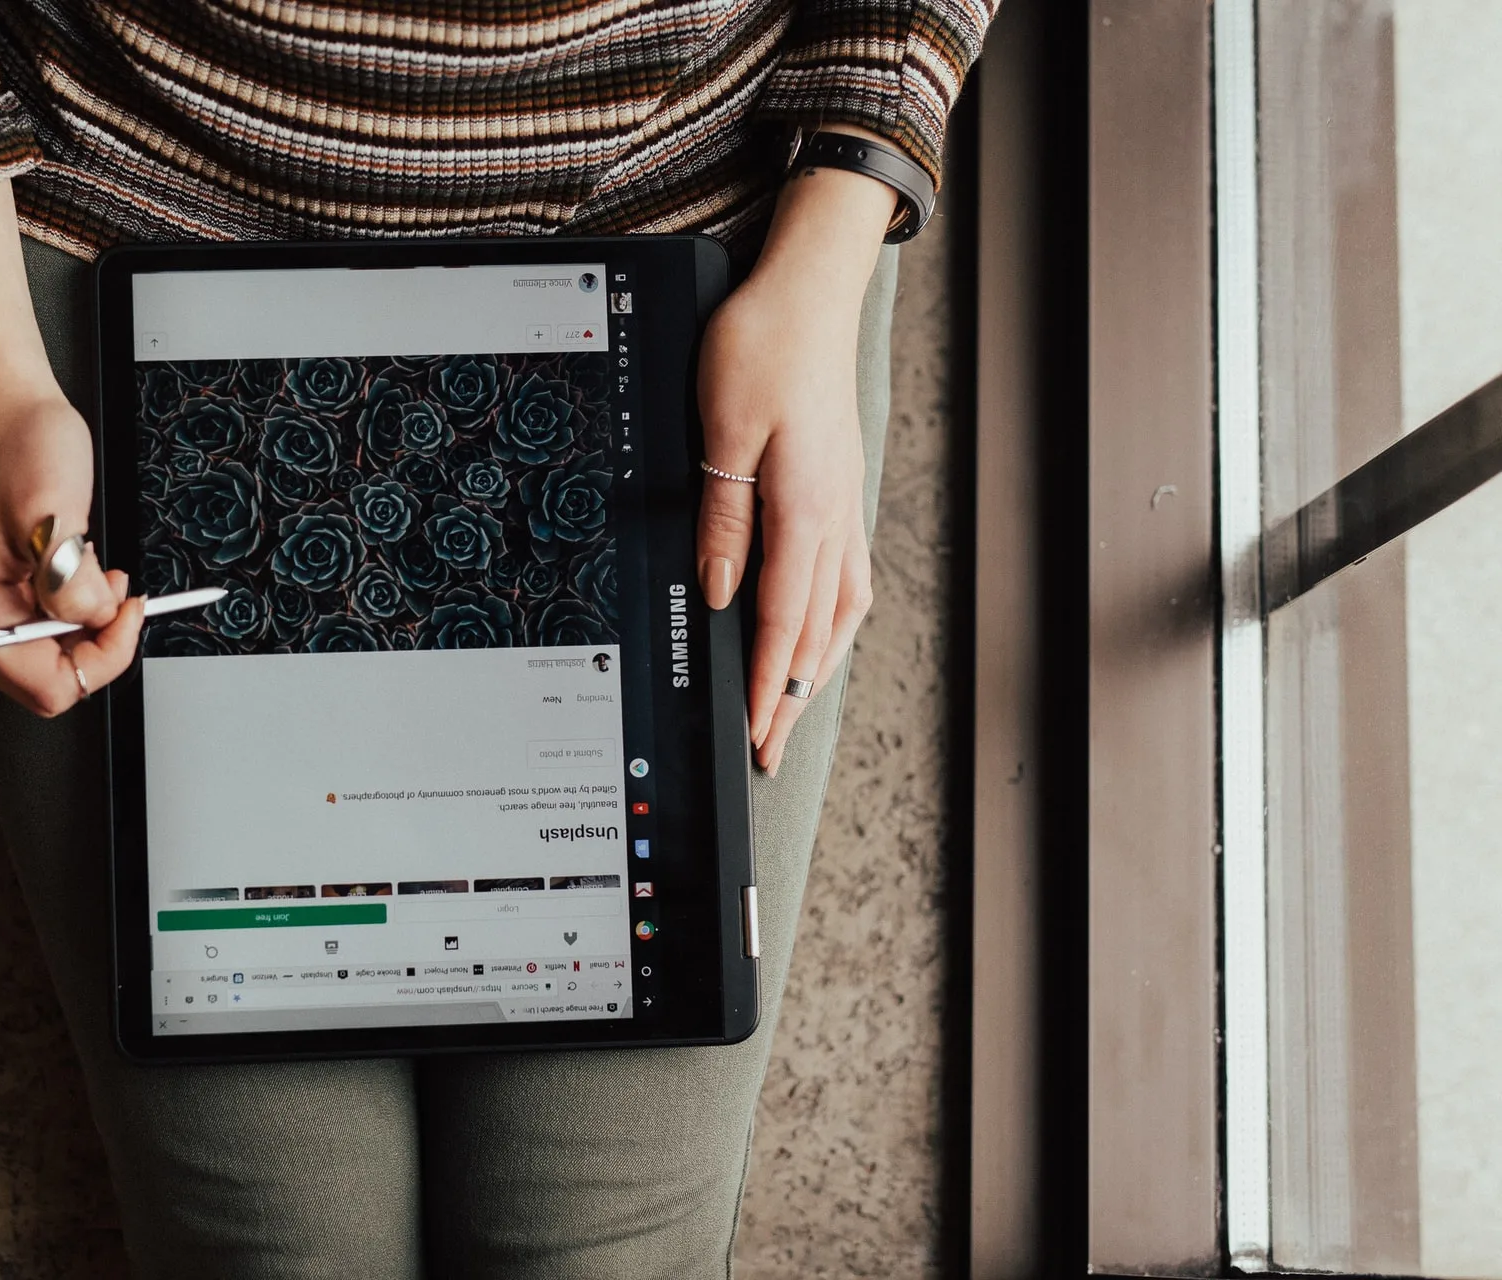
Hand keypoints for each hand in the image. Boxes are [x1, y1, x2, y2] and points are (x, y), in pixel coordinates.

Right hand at [0, 180, 142, 715]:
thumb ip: (74, 588)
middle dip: (94, 638)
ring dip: (86, 618)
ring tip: (89, 562)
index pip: (47, 689)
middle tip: (113, 586)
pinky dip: (75, 602)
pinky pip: (45, 622)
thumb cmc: (20, 446)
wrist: (2, 402)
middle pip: (48, 677)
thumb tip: (94, 622)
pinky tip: (77, 563)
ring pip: (52, 651)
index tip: (126, 612)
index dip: (101, 659)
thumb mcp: (59, 519)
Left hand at [695, 146, 897, 771]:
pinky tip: (820, 634)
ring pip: (837, 610)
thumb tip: (718, 593)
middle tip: (770, 748)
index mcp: (804, 507)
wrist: (809, 291)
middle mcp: (834, 516)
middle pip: (815, 628)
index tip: (755, 732)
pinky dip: (831, 622)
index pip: (781, 618)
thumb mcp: (724, 427)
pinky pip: (845, 577)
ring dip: (815, 665)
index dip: (767, 681)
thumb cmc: (762, 345)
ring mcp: (844, 504)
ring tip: (793, 710)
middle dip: (791, 693)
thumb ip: (724, 517)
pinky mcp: (839, 490)